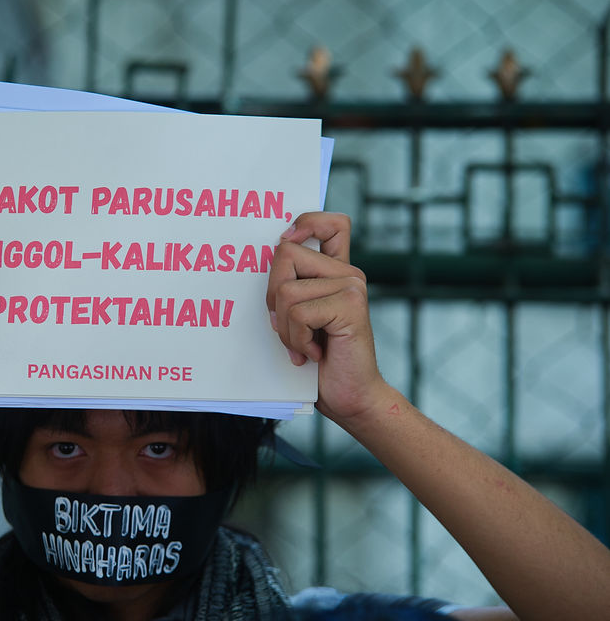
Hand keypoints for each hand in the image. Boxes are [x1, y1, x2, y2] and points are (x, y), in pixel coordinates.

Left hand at [265, 212, 387, 423]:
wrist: (350, 397)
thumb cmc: (319, 361)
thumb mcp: (297, 318)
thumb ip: (290, 288)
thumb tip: (268, 260)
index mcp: (336, 272)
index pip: (330, 223)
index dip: (306, 223)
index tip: (288, 240)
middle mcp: (348, 273)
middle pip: (285, 254)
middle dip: (272, 296)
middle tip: (290, 328)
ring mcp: (352, 286)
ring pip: (286, 290)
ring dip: (285, 328)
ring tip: (304, 346)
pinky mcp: (351, 305)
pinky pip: (298, 312)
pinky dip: (297, 339)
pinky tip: (314, 353)